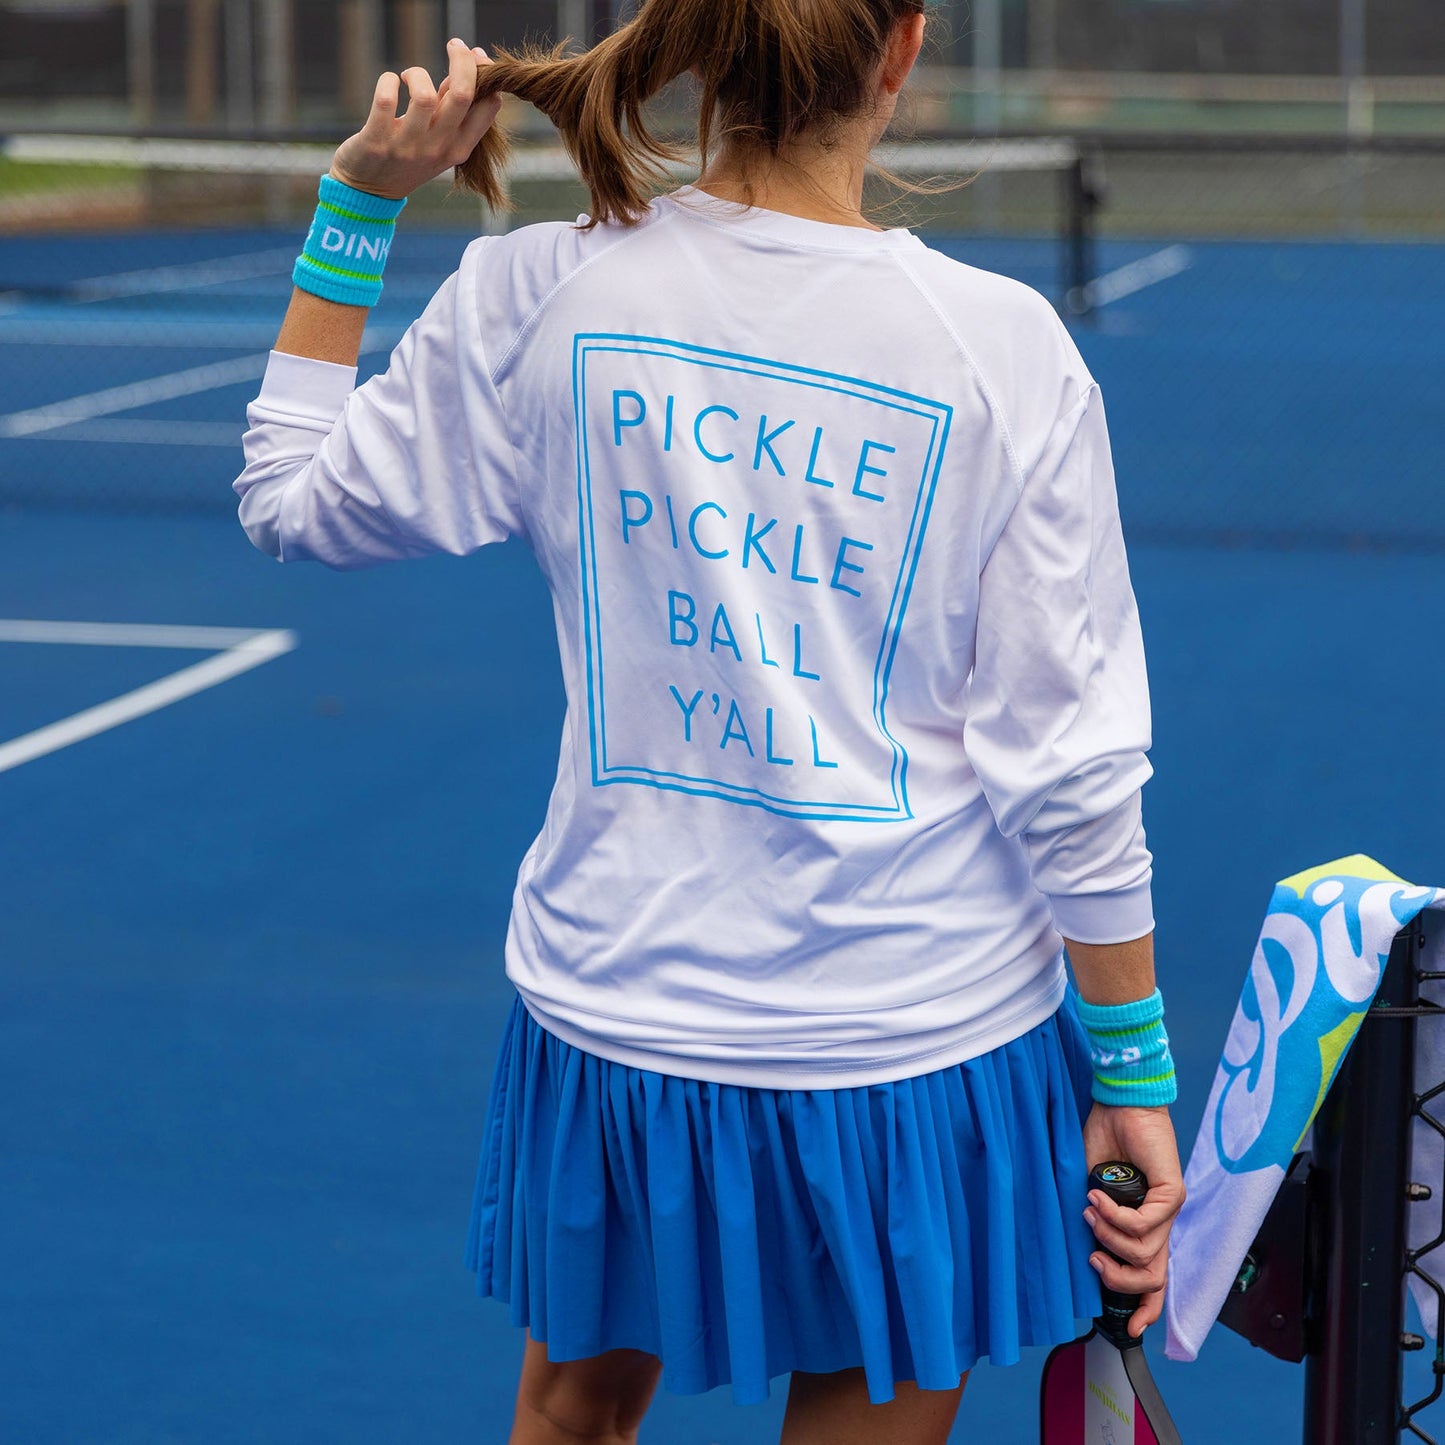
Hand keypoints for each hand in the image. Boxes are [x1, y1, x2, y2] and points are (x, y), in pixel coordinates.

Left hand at [330, 38, 500, 200]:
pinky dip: (388, 81)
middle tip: (454, 45)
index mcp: (460, 148)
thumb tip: (471, 63)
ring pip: (423, 96)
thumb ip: (452, 107)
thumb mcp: (439, 139)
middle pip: (462, 95)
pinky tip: (389, 82)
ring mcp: (408, 147)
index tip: (474, 56)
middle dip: (462, 60)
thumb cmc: (409, 156)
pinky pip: (385, 100)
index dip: (485, 74)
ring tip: (408, 77)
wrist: (371, 191)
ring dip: (416, 73)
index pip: (488, 106)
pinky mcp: (377, 142)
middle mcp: (438, 149)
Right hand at [1080, 1103, 1184, 1337]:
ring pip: (1145, 1254)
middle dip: (1119, 1280)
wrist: (1119, 1105)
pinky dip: (1116, 1217)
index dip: (1145, 1307)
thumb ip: (1091, 1220)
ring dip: (1109, 1238)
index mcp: (1143, 1225)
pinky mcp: (1172, 1193)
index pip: (1153, 1277)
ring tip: (1089, 1209)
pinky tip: (1098, 1197)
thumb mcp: (1089, 1190)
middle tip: (1093, 1260)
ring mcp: (1168, 1209)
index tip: (1129, 1328)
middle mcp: (1160, 1223)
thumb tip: (1080, 1249)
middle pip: (1154, 1278)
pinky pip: (1145, 1225)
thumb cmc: (1103, 1141)